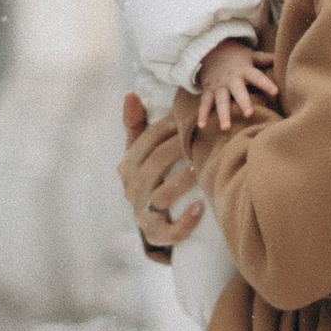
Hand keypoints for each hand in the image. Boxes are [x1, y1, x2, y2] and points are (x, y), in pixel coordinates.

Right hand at [119, 90, 201, 252]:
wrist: (159, 220)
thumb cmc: (154, 177)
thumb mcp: (143, 150)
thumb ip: (137, 124)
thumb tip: (130, 94)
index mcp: (127, 167)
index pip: (144, 142)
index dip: (167, 128)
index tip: (189, 119)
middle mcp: (131, 191)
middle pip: (153, 166)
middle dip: (178, 150)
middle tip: (203, 139)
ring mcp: (142, 214)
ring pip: (160, 197)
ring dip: (183, 182)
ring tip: (203, 169)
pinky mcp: (155, 236)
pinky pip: (168, 232)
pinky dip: (183, 222)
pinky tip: (200, 207)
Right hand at [193, 41, 279, 134]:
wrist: (210, 49)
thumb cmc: (236, 56)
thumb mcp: (251, 55)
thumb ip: (265, 59)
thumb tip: (282, 58)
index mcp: (244, 70)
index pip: (257, 77)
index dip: (266, 84)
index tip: (275, 92)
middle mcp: (232, 79)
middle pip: (238, 91)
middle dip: (243, 102)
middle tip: (249, 114)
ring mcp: (219, 86)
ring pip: (221, 101)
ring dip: (223, 114)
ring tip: (226, 128)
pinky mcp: (208, 90)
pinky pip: (204, 103)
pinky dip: (202, 114)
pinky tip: (202, 126)